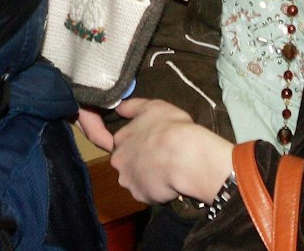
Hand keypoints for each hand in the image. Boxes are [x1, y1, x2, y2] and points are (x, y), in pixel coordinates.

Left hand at [96, 96, 231, 204]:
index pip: (123, 143)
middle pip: (127, 163)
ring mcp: (129, 181)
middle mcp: (119, 161)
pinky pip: (149, 194)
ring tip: (168, 171)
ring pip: (137, 180)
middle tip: (160, 158)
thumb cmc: (170, 128)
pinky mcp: (142, 196)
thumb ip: (133, 107)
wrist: (185, 157)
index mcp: (120, 139)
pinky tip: (171, 183)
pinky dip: (158, 190)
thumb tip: (118, 108)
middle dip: (140, 162)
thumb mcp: (153, 107)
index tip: (152, 142)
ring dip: (148, 177)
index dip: (138, 143)